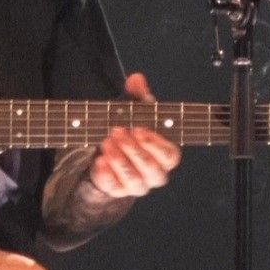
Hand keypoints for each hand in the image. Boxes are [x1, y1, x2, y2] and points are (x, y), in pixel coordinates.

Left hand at [87, 72, 181, 198]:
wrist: (109, 152)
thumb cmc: (130, 131)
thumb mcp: (134, 111)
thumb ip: (138, 95)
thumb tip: (137, 78)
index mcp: (165, 155)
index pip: (170, 156)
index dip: (154, 144)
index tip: (138, 129)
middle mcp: (155, 173)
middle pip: (152, 169)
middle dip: (134, 150)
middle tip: (117, 132)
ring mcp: (137, 185)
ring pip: (135, 181)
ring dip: (120, 161)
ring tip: (106, 142)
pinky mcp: (118, 190)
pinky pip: (115, 188)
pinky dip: (107, 174)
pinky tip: (100, 160)